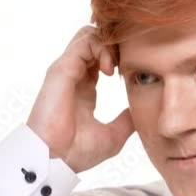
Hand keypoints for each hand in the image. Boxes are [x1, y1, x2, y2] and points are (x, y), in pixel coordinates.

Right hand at [27, 25, 133, 172]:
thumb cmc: (76, 152)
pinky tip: (110, 69)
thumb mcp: (113, 136)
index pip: (99, 59)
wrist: (55, 160)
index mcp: (83, 90)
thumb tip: (139, 111)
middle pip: (94, 42)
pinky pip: (84, 41)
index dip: (118, 59)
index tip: (130, 73)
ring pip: (89, 35)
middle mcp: (74, 77)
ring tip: (116, 67)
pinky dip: (101, 47)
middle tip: (126, 65)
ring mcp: (67, 70)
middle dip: (115, 46)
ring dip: (109, 45)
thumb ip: (126, 121)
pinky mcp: (62, 69)